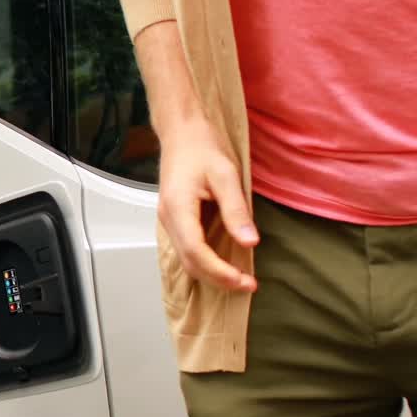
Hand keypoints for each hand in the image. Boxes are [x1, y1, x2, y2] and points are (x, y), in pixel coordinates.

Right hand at [156, 116, 258, 291]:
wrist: (183, 132)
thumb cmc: (201, 147)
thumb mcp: (226, 175)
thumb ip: (236, 210)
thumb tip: (249, 241)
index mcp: (178, 207)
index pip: (195, 251)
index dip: (219, 271)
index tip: (244, 280)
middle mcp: (167, 217)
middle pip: (188, 261)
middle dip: (217, 279)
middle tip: (247, 284)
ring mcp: (167, 219)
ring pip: (185, 259)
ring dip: (210, 273)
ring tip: (238, 278)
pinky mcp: (173, 219)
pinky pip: (186, 249)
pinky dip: (204, 262)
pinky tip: (222, 263)